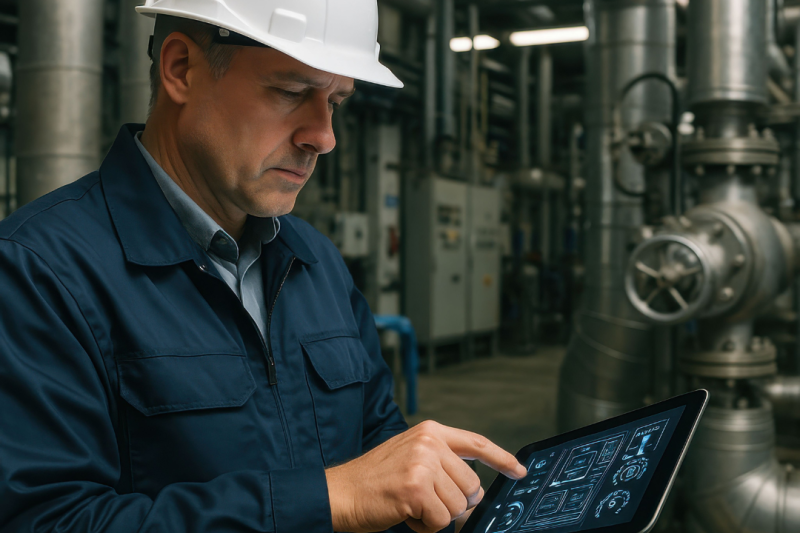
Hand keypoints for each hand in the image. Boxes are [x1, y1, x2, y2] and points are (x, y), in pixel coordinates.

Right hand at [325, 420, 526, 532]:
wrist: (340, 492)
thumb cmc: (374, 480)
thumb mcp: (411, 457)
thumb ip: (442, 463)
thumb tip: (475, 491)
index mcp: (430, 431)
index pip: (476, 442)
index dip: (502, 459)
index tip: (519, 471)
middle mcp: (429, 443)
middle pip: (471, 485)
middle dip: (454, 503)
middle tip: (424, 501)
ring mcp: (423, 464)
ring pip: (458, 506)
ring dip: (437, 515)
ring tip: (410, 505)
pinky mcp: (416, 488)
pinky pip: (441, 521)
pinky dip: (426, 527)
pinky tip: (406, 514)